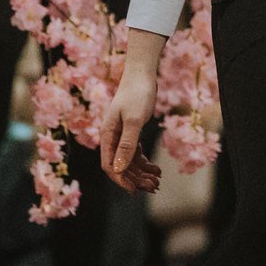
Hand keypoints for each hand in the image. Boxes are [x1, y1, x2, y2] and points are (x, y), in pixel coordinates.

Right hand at [99, 34, 163, 194]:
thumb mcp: (135, 120)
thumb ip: (127, 144)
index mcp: (107, 135)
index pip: (109, 165)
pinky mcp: (131, 132)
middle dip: (136, 178)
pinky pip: (136, 153)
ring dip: (142, 173)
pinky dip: (145, 163)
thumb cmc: (137, 94)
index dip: (121, 180)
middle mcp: (112, 138)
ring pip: (129, 162)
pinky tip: (156, 169)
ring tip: (157, 181)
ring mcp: (121, 135)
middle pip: (121, 166)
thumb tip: (118, 169)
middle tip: (154, 187)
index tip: (135, 190)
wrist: (143, 74)